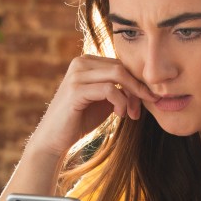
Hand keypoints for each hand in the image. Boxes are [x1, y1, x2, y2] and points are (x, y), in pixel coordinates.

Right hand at [29, 55, 154, 156]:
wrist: (54, 138)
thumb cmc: (80, 119)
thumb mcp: (105, 100)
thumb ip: (120, 88)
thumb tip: (145, 84)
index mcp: (87, 61)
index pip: (121, 64)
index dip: (137, 81)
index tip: (146, 100)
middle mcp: (80, 62)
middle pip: (122, 67)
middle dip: (137, 87)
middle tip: (144, 107)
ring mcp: (77, 75)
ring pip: (118, 75)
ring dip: (131, 96)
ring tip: (131, 113)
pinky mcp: (76, 90)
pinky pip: (109, 89)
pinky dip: (120, 102)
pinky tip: (120, 115)